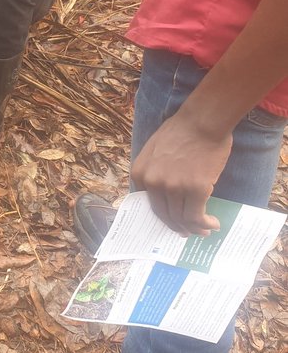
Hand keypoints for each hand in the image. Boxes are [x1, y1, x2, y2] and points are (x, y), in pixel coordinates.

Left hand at [130, 108, 232, 236]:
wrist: (202, 120)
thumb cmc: (181, 130)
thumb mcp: (154, 150)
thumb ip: (153, 170)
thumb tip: (162, 192)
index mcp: (140, 173)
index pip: (148, 203)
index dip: (162, 215)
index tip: (171, 220)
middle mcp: (153, 183)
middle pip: (164, 214)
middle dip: (176, 225)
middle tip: (186, 231)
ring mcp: (173, 187)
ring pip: (181, 218)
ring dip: (193, 228)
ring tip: (204, 230)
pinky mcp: (196, 190)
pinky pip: (197, 216)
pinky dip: (204, 224)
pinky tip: (213, 224)